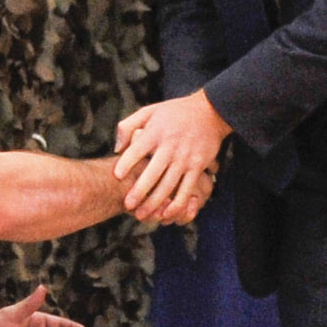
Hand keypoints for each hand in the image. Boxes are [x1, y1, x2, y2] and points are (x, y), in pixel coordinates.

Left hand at [113, 95, 232, 220]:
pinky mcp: (197, 167)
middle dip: (139, 191)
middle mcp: (170, 147)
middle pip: (153, 173)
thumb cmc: (174, 113)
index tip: (116, 176)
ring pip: (169, 185)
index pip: (138, 149)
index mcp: (155, 132)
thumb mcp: (149, 111)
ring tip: (142, 215)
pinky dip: (177, 204)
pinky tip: (166, 214)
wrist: (210, 112)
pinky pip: (187, 189)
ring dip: (155, 203)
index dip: (126, 163)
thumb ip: (128, 127)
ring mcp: (185, 158)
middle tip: (127, 205)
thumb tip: (117, 149)